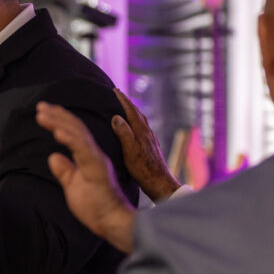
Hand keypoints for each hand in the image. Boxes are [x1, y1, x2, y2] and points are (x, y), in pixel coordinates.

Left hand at [36, 102, 135, 252]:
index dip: (59, 120)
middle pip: (75, 128)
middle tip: (40, 106)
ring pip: (79, 135)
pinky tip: (58, 132)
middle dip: (57, 116)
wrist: (114, 223)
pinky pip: (84, 151)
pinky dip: (71, 140)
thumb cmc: (96, 207)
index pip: (74, 133)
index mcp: (89, 157)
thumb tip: (52, 156)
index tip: (43, 111)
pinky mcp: (98, 170)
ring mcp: (97, 161)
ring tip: (43, 115)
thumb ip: (65, 171)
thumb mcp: (74, 187)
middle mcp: (94, 154)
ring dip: (59, 123)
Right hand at [111, 87, 180, 201]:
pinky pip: (143, 127)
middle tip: (118, 94)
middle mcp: (147, 132)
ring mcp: (151, 138)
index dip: (122, 99)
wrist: (159, 182)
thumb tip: (116, 116)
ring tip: (125, 107)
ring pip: (141, 119)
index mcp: (141, 130)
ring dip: (133, 111)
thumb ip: (123, 133)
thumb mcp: (129, 151)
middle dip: (127, 102)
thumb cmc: (143, 169)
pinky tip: (134, 127)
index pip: (131, 110)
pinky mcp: (151, 146)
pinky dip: (136, 121)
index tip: (114, 90)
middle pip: (137, 112)